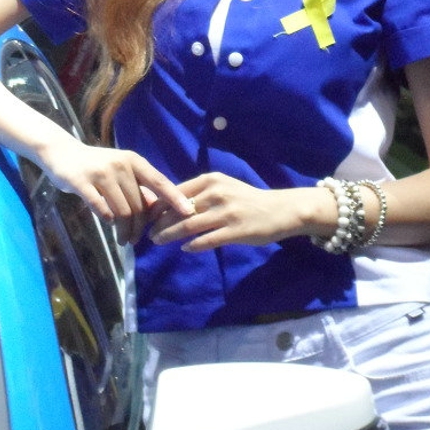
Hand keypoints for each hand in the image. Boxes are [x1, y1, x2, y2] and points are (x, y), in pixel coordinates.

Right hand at [37, 131, 192, 243]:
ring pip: (121, 210)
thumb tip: (158, 210)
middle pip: (138, 205)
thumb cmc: (97, 166)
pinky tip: (107, 222)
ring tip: (122, 239)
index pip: (159, 181)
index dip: (175, 198)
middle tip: (134, 239)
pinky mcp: (82, 182)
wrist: (62, 153)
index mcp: (134, 161)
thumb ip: (138, 188)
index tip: (188, 212)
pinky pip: (101, 208)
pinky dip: (107, 219)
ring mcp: (101, 173)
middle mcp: (120, 165)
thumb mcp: (121, 171)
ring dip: (124, 229)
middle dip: (139, 227)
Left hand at [147, 172, 306, 251]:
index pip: (176, 191)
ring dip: (170, 235)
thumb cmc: (248, 199)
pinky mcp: (235, 231)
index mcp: (211, 180)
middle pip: (179, 210)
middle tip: (149, 233)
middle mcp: (217, 193)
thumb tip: (170, 205)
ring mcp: (226, 213)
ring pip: (189, 225)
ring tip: (158, 241)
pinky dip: (193, 246)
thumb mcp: (224, 188)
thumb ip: (201, 194)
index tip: (148, 217)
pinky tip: (185, 249)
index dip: (159, 206)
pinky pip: (207, 240)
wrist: (280, 210)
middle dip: (160, 223)